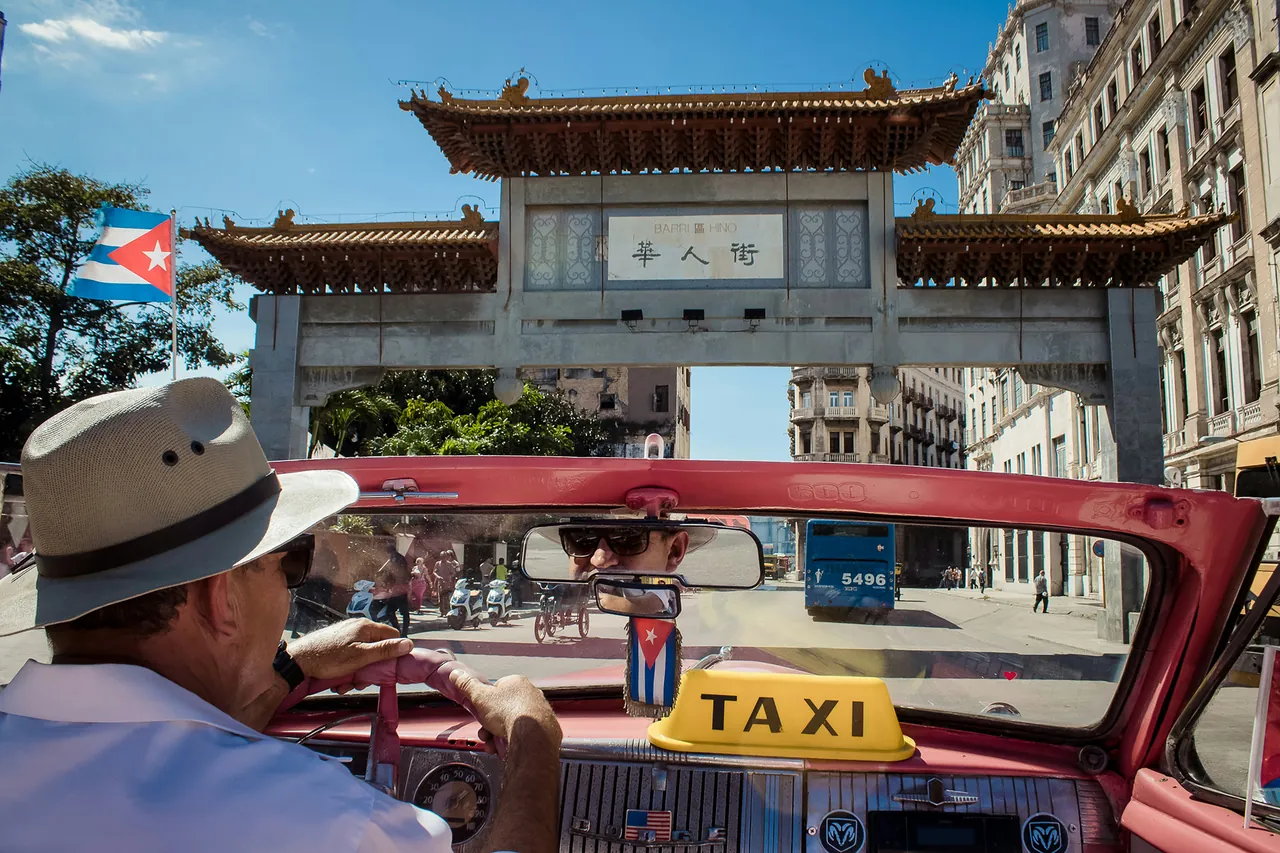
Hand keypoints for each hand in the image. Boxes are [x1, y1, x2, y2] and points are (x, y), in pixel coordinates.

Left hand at [287, 619, 412, 680]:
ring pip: (363, 655)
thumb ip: (385, 650)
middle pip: (376, 648)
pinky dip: (347, 669)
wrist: (298, 660)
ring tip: (345, 683)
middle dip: (371, 668)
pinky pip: (350, 657)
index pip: (392, 636)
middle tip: (360, 681)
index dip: (392, 653)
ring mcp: (346, 635)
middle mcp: (357, 627)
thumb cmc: (328, 658)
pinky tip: (338, 679)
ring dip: (357, 673)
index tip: (386, 668)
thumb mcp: (360, 657)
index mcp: (366, 627)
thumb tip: (408, 644)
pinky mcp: (337, 643)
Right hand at [448, 670, 561, 754]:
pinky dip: (514, 742)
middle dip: (490, 725)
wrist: (532, 737)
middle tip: (486, 733)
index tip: (481, 714)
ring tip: (495, 744)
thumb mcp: (480, 697)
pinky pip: (525, 735)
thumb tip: (457, 675)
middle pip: (503, 710)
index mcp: (517, 683)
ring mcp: (540, 712)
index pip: (497, 690)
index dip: (485, 705)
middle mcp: (531, 695)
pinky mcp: (546, 729)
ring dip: (499, 736)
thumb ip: (467, 685)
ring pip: (513, 724)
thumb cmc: (510, 713)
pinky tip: (507, 748)